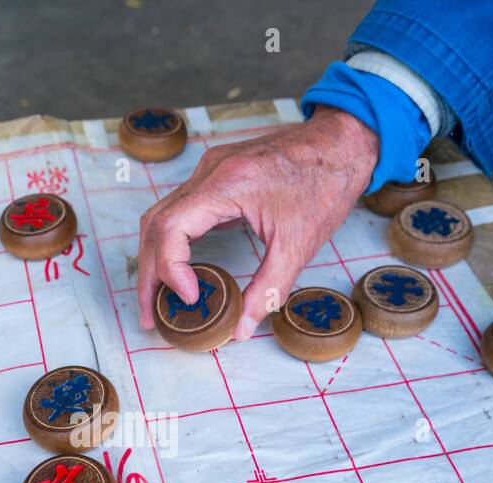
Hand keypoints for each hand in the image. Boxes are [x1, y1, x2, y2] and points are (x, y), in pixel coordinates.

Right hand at [136, 106, 378, 340]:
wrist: (341, 142)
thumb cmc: (325, 183)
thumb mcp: (299, 244)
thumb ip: (269, 289)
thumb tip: (242, 329)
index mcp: (226, 184)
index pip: (171, 227)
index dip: (170, 269)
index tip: (191, 298)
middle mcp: (209, 172)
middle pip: (156, 225)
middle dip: (150, 275)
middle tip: (150, 316)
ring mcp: (209, 170)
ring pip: (161, 216)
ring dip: (155, 258)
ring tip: (158, 299)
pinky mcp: (216, 175)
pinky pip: (179, 209)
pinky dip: (171, 242)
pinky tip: (179, 269)